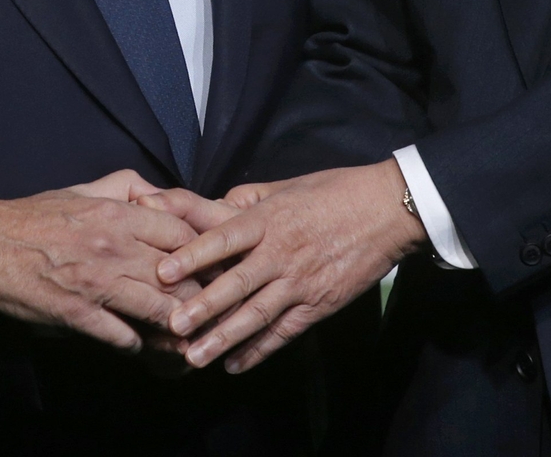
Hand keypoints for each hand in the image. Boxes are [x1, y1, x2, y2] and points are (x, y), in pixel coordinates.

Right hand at [0, 173, 204, 352]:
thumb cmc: (34, 215)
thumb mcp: (83, 189)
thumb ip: (124, 187)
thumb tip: (157, 194)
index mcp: (117, 214)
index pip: (183, 235)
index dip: (203, 253)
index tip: (211, 267)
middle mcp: (113, 247)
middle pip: (179, 277)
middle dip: (199, 295)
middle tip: (211, 309)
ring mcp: (96, 283)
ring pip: (159, 310)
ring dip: (175, 327)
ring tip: (185, 336)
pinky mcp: (78, 314)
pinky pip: (123, 336)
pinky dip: (137, 344)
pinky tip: (139, 344)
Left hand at [156, 158, 426, 372]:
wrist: (387, 211)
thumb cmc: (334, 191)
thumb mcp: (285, 186)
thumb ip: (247, 199)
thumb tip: (211, 204)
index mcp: (268, 219)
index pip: (223, 239)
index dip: (192, 256)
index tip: (162, 272)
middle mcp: (281, 252)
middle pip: (237, 283)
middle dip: (203, 307)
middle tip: (172, 326)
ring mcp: (301, 282)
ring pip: (257, 314)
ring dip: (224, 338)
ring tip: (194, 356)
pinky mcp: (319, 304)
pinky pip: (285, 331)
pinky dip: (260, 350)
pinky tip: (235, 365)